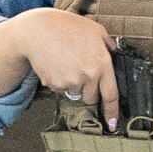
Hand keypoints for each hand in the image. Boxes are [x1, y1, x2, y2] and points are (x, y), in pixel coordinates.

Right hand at [14, 8, 123, 129]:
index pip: (111, 94)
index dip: (112, 112)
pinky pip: (59, 89)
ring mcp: (71, 81)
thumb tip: (114, 54)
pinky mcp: (55, 84)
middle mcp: (88, 75)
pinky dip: (57, 80)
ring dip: (71, 83)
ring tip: (64, 62)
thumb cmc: (66, 27)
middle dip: (87, 89)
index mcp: (102, 63)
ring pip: (74, 93)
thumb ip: (108, 44)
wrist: (37, 31)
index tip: (112, 124)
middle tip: (78, 70)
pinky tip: (54, 64)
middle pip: (91, 97)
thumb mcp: (94, 30)